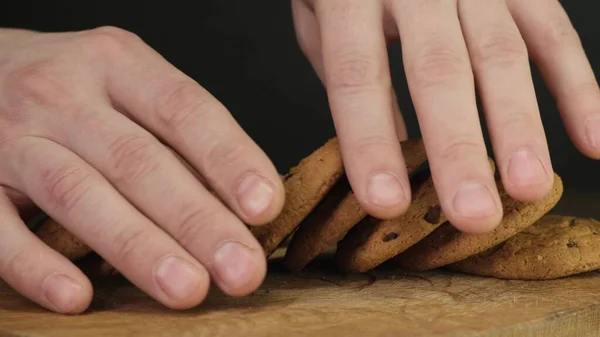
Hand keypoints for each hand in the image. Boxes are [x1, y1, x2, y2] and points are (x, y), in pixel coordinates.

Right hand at [0, 27, 284, 312]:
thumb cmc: (71, 87)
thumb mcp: (125, 82)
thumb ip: (176, 133)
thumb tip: (246, 199)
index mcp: (117, 64)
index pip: (185, 110)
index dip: (229, 158)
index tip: (266, 207)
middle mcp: (64, 94)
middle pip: (139, 162)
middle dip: (196, 220)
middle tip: (242, 269)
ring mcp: (11, 137)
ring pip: (80, 194)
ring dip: (137, 246)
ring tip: (188, 289)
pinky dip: (36, 265)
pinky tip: (78, 297)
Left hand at [292, 0, 599, 231]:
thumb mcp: (323, 15)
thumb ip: (348, 73)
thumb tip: (387, 143)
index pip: (358, 74)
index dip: (370, 140)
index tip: (385, 202)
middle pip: (439, 69)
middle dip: (458, 146)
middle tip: (472, 214)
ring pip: (502, 53)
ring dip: (520, 124)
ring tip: (529, 186)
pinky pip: (552, 31)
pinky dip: (577, 86)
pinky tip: (595, 139)